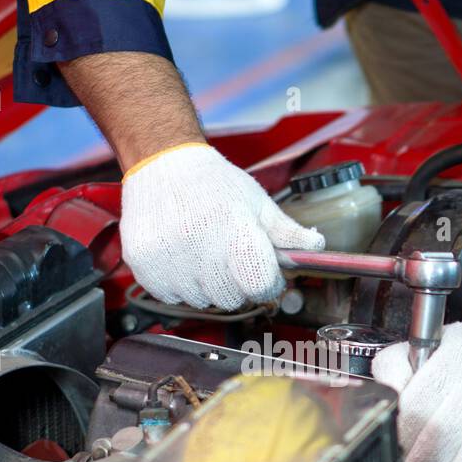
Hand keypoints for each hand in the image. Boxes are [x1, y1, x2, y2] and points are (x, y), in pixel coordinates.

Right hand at [120, 143, 324, 309]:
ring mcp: (170, 261)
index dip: (266, 283)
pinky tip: (181, 255)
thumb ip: (287, 231)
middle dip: (237, 283)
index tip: (262, 272)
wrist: (162, 162)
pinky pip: (171, 296)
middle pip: (232, 299)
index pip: (260, 287)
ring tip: (201, 251)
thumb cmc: (212, 182)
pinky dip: (179, 284)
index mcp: (236, 233)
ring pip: (201, 300)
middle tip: (228, 256)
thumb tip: (316, 246)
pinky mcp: (145, 267)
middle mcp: (201, 250)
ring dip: (207, 285)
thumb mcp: (256, 201)